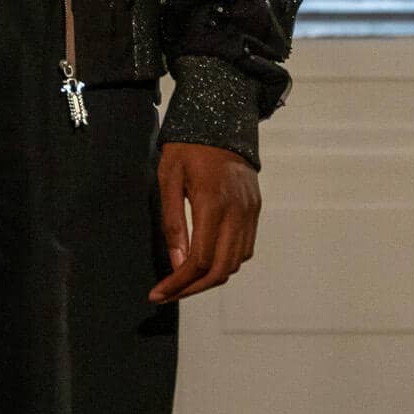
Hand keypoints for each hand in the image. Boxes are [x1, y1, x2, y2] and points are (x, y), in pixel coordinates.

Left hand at [151, 142, 259, 303]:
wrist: (221, 119)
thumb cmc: (187, 147)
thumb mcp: (168, 178)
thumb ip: (173, 222)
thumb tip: (177, 263)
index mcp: (213, 204)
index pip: (198, 260)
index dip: (178, 283)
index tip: (158, 293)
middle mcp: (237, 212)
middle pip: (220, 270)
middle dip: (193, 289)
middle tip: (168, 294)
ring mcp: (250, 212)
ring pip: (235, 263)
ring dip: (210, 278)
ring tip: (184, 280)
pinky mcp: (255, 209)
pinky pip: (245, 248)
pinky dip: (225, 262)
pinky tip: (205, 261)